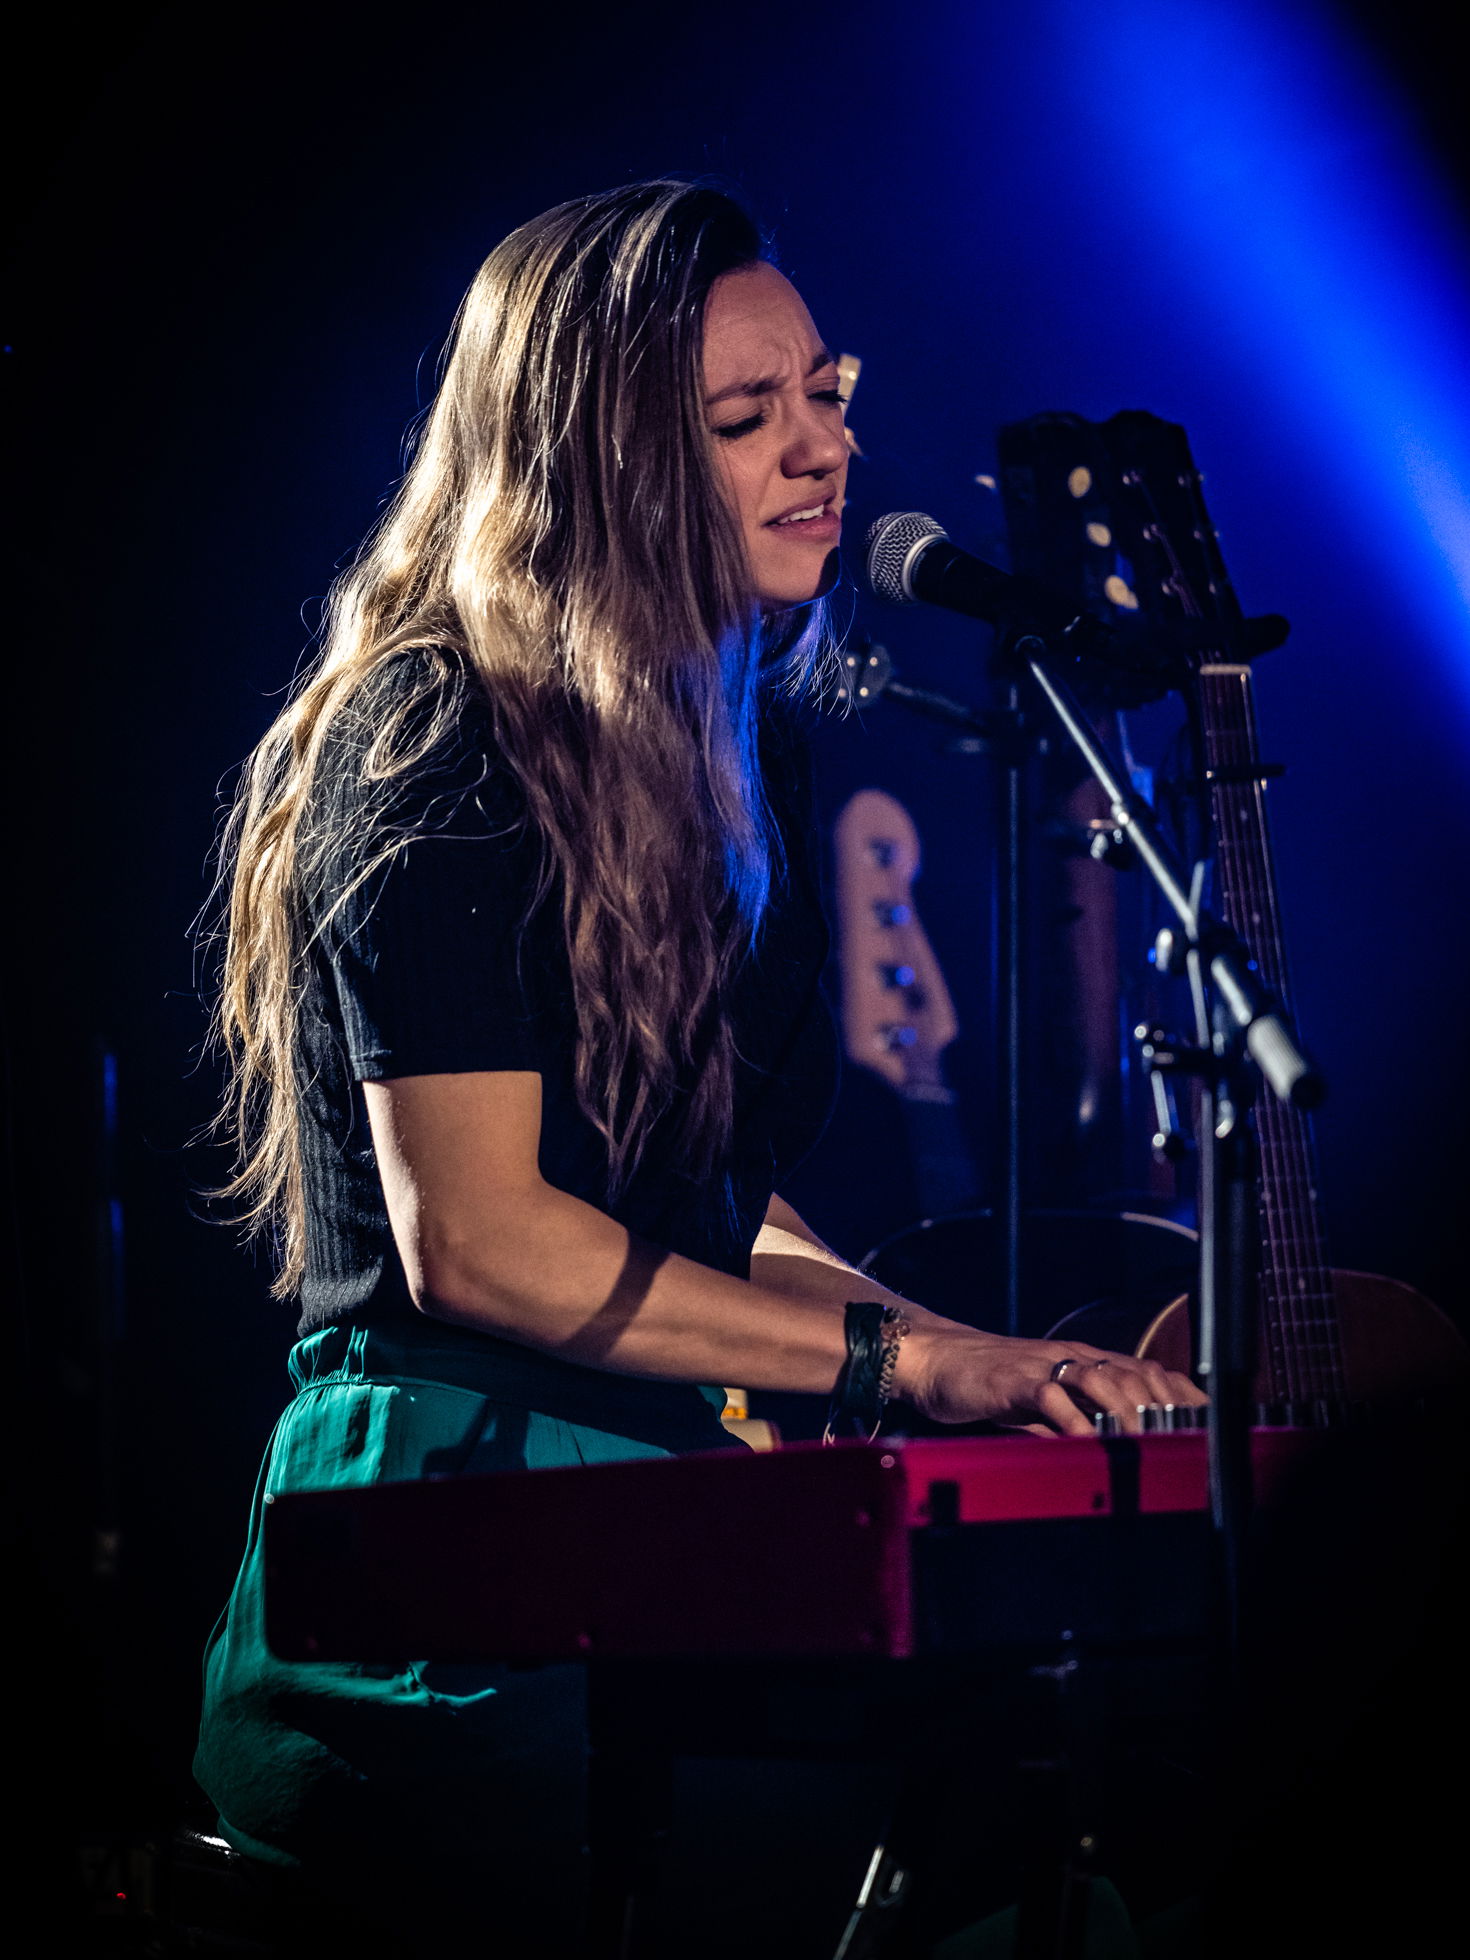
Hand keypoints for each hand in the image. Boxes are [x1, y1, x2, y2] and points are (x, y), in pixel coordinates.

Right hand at [899, 1322, 1206, 1436]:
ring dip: (1125, 1410)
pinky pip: (1049, 1395)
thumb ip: (1077, 1423)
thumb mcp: (1044, 1406)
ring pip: (1099, 1378)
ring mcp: (1043, 1364)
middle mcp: (1070, 1356)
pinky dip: (1072, 1419)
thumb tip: (1113, 1455)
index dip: (1181, 1394)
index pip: (1146, 1369)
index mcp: (1083, 1360)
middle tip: (1183, 1441)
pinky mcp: (1013, 1379)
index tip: (1209, 1422)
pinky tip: (1086, 1442)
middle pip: (1132, 1372)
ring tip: (1143, 1442)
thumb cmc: (990, 1385)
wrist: (935, 1360)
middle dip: (1163, 1406)